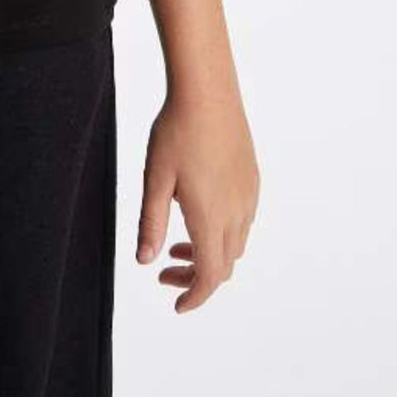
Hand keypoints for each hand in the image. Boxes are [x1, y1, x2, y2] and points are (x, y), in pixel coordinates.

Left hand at [136, 87, 259, 312]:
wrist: (208, 91)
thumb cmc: (176, 131)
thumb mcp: (155, 179)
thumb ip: (151, 223)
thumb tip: (145, 261)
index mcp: (210, 216)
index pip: (210, 276)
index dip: (194, 296)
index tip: (177, 305)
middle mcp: (237, 211)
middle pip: (223, 265)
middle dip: (196, 277)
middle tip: (165, 271)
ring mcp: (248, 195)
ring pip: (235, 245)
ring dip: (210, 255)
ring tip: (177, 244)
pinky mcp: (252, 179)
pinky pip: (243, 222)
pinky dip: (222, 234)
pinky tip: (198, 215)